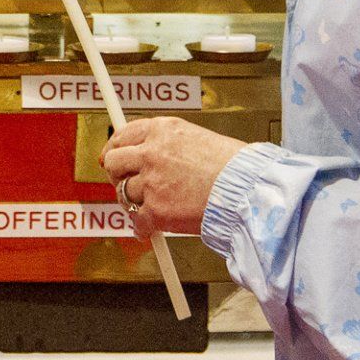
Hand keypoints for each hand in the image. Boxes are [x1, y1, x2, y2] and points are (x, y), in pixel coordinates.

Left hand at [101, 118, 245, 237]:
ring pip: (124, 193)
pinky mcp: (156, 210)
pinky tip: (149, 229)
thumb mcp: (197, 139)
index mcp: (162, 130)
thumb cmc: (233, 167)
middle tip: (125, 183)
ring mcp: (152, 182)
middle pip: (113, 163)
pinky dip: (142, 228)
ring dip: (133, 203)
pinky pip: (137, 221)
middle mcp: (152, 152)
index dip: (113, 148)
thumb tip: (143, 153)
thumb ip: (167, 144)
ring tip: (149, 207)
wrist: (249, 192)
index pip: (123, 135)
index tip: (110, 156)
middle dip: (116, 175)